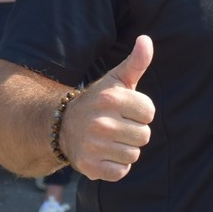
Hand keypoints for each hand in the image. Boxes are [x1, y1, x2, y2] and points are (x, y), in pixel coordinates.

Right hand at [58, 35, 155, 180]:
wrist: (63, 125)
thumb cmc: (100, 101)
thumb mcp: (117, 80)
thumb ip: (136, 62)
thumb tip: (146, 39)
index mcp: (112, 98)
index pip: (149, 113)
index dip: (140, 113)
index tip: (124, 110)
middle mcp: (101, 122)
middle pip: (144, 135)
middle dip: (134, 132)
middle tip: (116, 126)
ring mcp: (94, 145)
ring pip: (134, 154)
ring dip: (125, 149)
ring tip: (109, 140)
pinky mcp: (90, 166)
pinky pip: (121, 171)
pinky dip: (116, 166)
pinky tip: (105, 155)